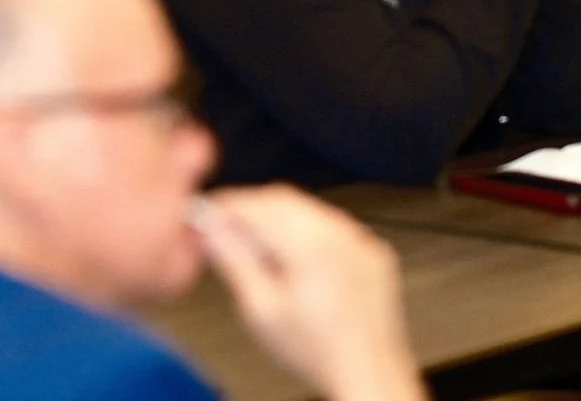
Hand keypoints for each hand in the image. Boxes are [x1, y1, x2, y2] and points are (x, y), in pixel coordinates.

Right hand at [197, 186, 425, 400]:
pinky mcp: (373, 254)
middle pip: (283, 200)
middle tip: (228, 234)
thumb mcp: (260, 311)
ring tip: (263, 257)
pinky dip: (309, 234)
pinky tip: (298, 265)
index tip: (207, 215)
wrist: (369, 379)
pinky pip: (333, 227)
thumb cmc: (318, 354)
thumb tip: (210, 227)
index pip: (257, 204)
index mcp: (311, 245)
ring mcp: (360, 242)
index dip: (226, 206)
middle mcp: (340, 235)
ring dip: (280, 220)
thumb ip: (233, 260)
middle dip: (252, 211)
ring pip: (309, 210)